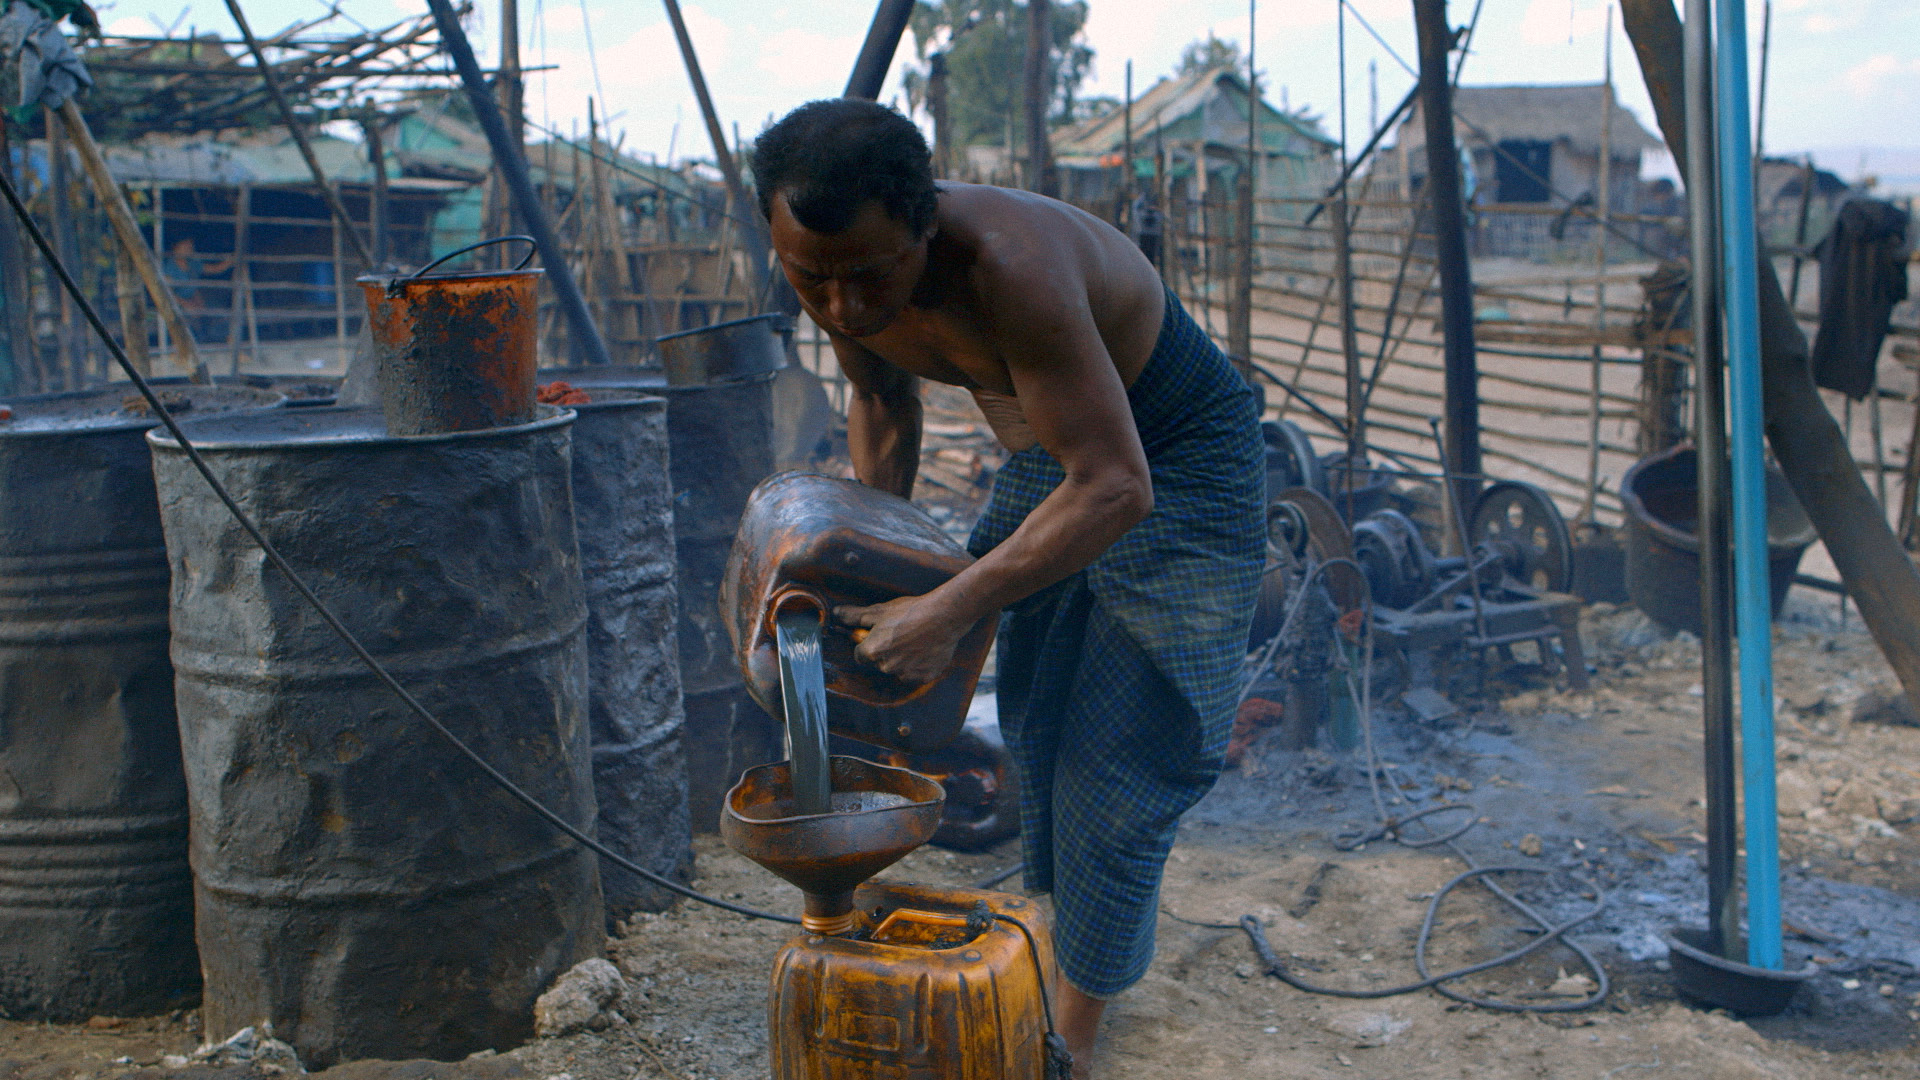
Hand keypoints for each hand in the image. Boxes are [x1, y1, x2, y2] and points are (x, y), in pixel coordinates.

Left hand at [835, 594, 965, 685]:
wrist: (944, 615)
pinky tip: (925, 650)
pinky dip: (919, 665)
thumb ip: (855, 616)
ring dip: (902, 660)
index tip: (879, 635)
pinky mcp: (924, 677)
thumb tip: (837, 614)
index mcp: (872, 652)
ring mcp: (906, 674)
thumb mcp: (880, 610)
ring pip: (898, 670)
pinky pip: (916, 674)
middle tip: (900, 634)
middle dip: (885, 652)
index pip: (860, 655)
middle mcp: (887, 667)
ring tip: (915, 640)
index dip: (867, 644)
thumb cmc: (910, 611)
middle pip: (879, 663)